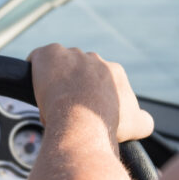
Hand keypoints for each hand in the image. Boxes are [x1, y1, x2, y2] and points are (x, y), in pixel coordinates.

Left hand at [28, 44, 153, 143]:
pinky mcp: (48, 54)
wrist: (83, 121)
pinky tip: (33, 83)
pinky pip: (38, 58)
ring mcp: (71, 55)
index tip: (84, 111)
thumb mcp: (138, 125)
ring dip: (55, 79)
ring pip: (60, 64)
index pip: (101, 80)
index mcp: (115, 72)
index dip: (91, 96)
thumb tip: (145, 120)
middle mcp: (94, 59)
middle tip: (66, 108)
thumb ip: (144, 119)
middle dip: (74, 86)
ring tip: (50, 102)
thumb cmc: (108, 124)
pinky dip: (35, 68)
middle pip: (80, 71)